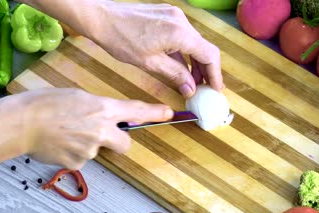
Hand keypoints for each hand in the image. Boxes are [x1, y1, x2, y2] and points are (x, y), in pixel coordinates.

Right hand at [17, 88, 172, 169]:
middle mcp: (101, 130)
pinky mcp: (77, 163)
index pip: (136, 111)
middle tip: (100, 134)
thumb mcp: (76, 97)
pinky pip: (82, 159)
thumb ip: (97, 108)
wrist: (20, 123)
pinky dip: (73, 153)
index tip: (168, 114)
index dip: (155, 113)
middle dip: (118, 141)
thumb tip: (104, 118)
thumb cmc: (44, 104)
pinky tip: (59, 143)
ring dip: (88, 144)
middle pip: (125, 144)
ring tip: (65, 133)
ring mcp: (90, 149)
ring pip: (98, 150)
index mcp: (102, 108)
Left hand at [85, 2, 223, 97]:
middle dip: (206, 70)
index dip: (215, 74)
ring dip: (195, 63)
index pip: (209, 55)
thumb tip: (191, 89)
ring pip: (194, 43)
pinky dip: (185, 53)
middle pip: (204, 48)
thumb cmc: (121, 39)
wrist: (102, 19)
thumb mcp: (150, 63)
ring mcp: (175, 17)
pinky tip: (181, 68)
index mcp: (179, 32)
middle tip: (206, 89)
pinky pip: (183, 37)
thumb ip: (175, 75)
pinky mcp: (168, 17)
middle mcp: (181, 21)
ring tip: (192, 83)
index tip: (216, 89)